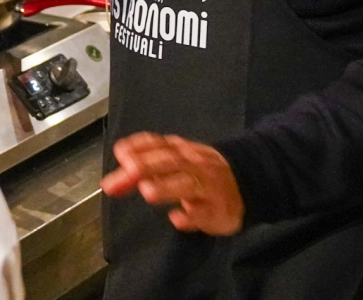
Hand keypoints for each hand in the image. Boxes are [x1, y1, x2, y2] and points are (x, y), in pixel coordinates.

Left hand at [100, 133, 244, 235]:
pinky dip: (191, 215)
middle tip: (127, 170)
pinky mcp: (218, 210)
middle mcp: (194, 164)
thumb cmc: (201, 170)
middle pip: (169, 162)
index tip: (120, 152)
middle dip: (147, 165)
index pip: (159, 144)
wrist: (247, 181)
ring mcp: (207, 186)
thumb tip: (116, 171)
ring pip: (187, 185)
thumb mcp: (176, 161)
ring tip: (148, 191)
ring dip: (167, 186)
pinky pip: (204, 212)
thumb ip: (145, 165)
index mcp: (181, 150)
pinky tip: (177, 218)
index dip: (140, 147)